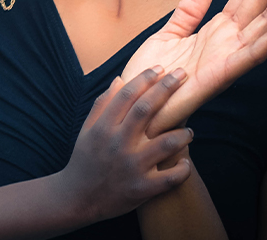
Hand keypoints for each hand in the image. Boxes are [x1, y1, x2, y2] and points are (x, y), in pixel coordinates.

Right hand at [60, 68, 194, 223]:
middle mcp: (118, 144)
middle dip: (166, 89)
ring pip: (166, 143)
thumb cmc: (85, 159)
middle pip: (146, 110)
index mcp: (103, 127)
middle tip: (183, 75)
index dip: (145, 79)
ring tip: (189, 131)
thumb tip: (119, 79)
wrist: (78, 198)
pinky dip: (182, 169)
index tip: (160, 68)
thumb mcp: (87, 129)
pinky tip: (185, 163)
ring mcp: (131, 167)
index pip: (127, 95)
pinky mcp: (142, 189)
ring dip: (182, 134)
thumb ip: (103, 104)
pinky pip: (170, 178)